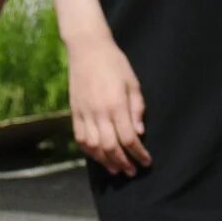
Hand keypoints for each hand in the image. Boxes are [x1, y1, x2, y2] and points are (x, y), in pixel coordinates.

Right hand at [68, 39, 150, 177]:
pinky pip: (80, 138)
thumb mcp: (133, 83)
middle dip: (123, 162)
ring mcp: (84, 113)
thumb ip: (137, 109)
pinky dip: (89, 151)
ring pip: (94, 147)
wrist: (87, 49)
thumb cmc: (114, 64)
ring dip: (105, 161)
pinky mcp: (75, 112)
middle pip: (110, 147)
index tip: (146, 162)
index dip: (139, 154)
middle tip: (132, 171)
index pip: (128, 138)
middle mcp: (99, 112)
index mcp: (116, 105)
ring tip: (116, 169)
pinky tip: (98, 156)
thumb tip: (139, 133)